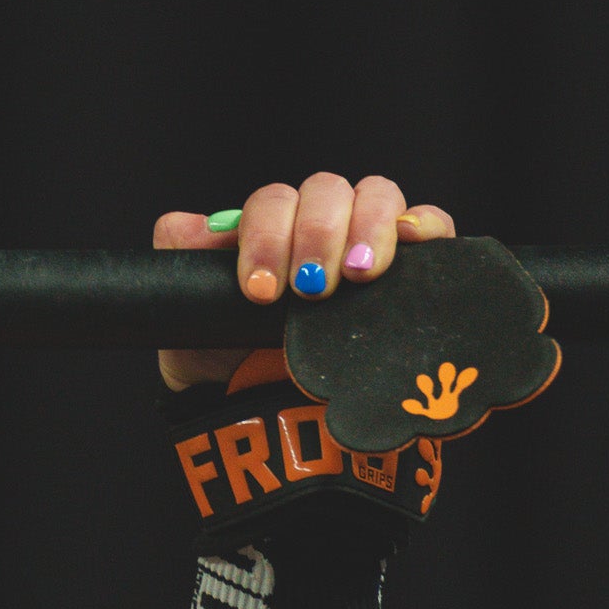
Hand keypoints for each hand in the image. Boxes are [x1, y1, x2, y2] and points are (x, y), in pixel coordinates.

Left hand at [155, 172, 455, 390]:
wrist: (268, 417)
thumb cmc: (229, 361)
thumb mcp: (189, 321)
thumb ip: (179, 267)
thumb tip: (185, 225)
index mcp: (270, 229)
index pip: (272, 202)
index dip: (266, 237)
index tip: (259, 291)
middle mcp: (319, 226)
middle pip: (325, 191)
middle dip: (316, 235)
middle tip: (308, 289)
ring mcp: (367, 240)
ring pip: (376, 195)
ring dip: (367, 228)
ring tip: (358, 276)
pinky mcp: (414, 266)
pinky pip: (429, 224)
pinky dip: (424, 224)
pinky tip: (413, 242)